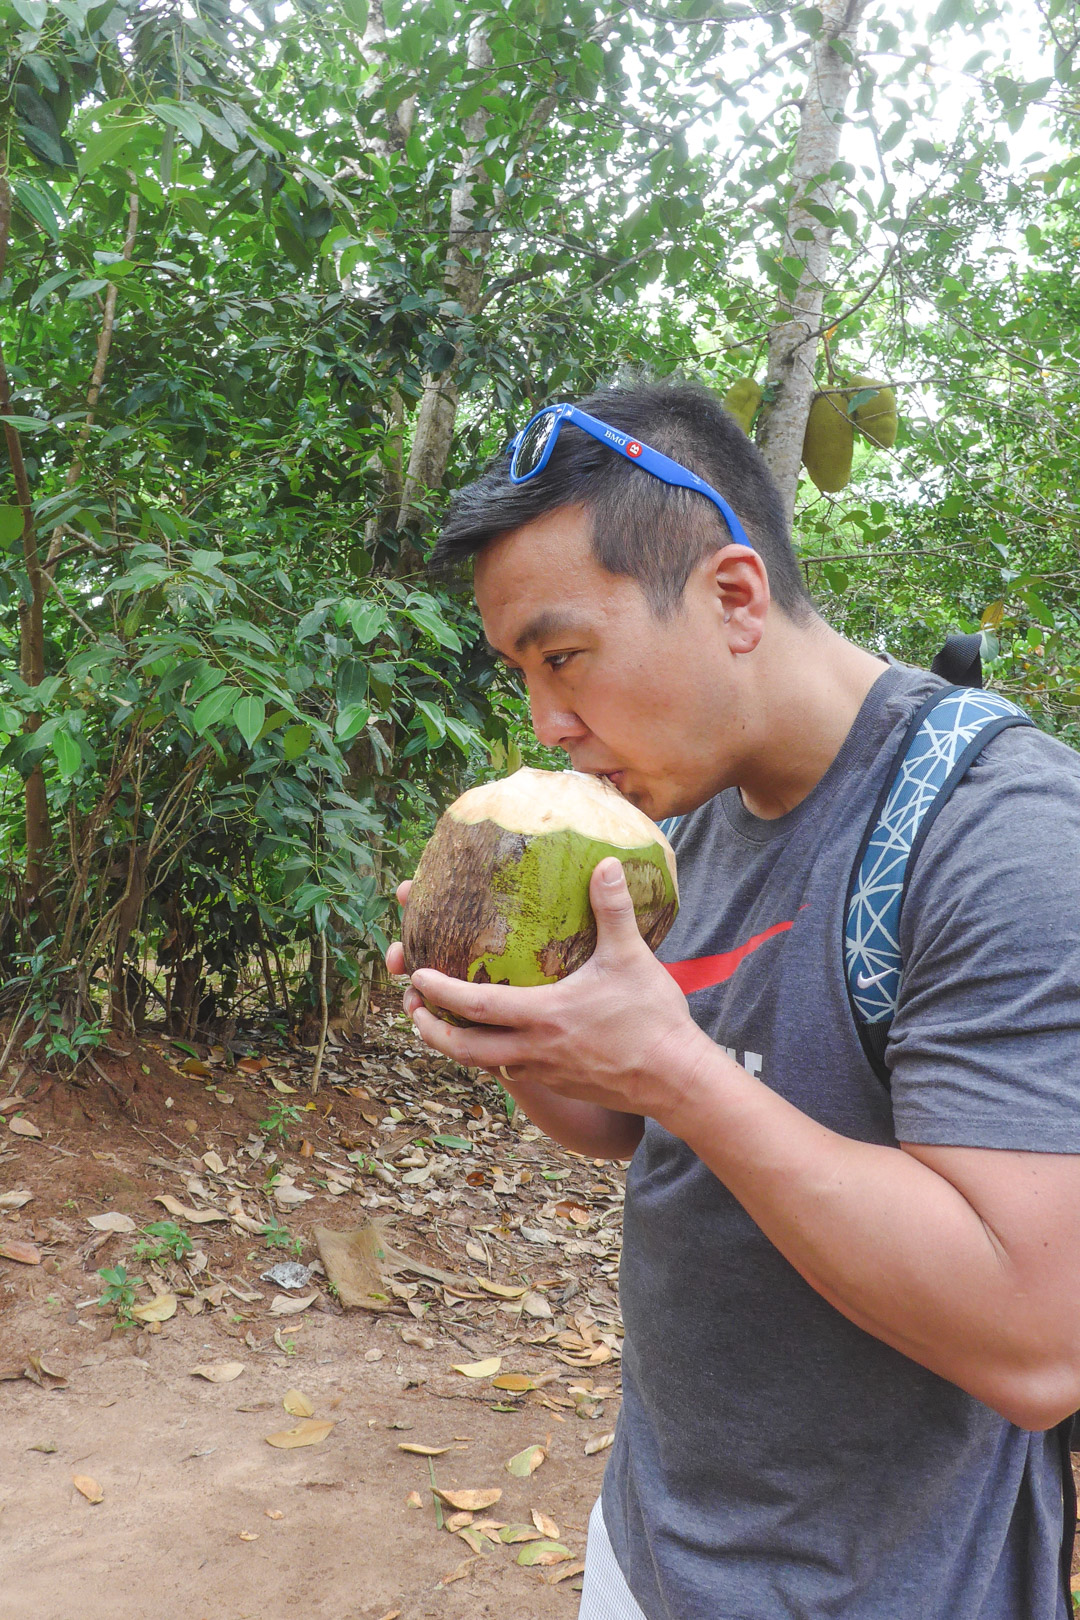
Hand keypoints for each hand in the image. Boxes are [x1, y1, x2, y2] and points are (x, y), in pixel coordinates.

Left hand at [390, 858, 711, 1124]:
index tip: (416, 975)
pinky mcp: (560, 1083)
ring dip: (456, 1045)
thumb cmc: (653, 1019)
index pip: (476, 1005)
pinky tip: (496, 1041)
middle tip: (411, 1006)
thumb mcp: (631, 958)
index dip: (440, 991)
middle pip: (463, 1048)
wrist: (677, 1080)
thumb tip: (605, 863)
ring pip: (484, 1064)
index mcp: (544, 1016)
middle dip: (429, 1028)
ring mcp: (546, 1071)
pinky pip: (512, 1072)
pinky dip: (491, 1056)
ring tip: (441, 1024)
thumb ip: (613, 910)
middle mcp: (535, 1049)